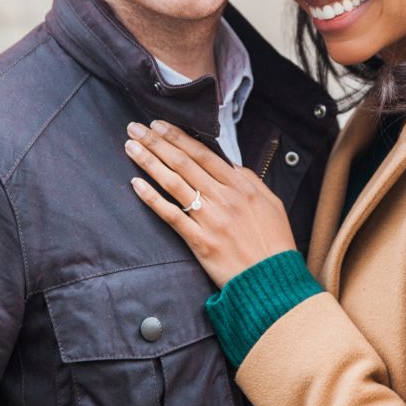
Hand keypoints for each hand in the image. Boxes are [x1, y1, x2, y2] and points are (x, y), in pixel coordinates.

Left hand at [124, 120, 296, 287]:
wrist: (272, 280)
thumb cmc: (274, 242)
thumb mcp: (272, 203)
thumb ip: (250, 180)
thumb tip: (229, 166)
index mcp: (242, 185)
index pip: (203, 154)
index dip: (178, 137)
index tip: (159, 125)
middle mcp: (224, 198)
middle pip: (183, 163)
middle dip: (156, 142)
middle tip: (136, 128)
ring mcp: (210, 219)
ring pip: (173, 183)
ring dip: (149, 162)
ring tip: (131, 148)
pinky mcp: (199, 241)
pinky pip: (170, 215)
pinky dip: (152, 198)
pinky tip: (136, 184)